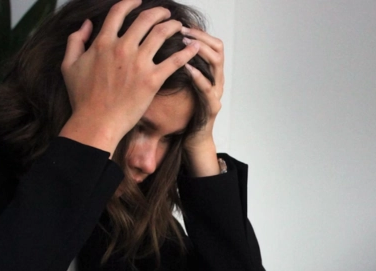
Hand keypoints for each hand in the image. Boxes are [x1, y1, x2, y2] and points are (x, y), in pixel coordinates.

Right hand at [59, 0, 200, 154]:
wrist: (96, 122)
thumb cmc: (82, 98)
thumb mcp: (69, 65)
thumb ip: (75, 41)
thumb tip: (86, 25)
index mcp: (103, 42)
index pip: (119, 12)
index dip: (131, 2)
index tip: (139, 1)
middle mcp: (122, 48)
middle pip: (145, 19)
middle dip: (159, 12)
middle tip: (166, 14)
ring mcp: (139, 64)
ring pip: (162, 34)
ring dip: (173, 26)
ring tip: (179, 26)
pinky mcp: (152, 80)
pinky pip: (175, 61)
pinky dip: (187, 51)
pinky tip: (194, 46)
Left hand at [181, 27, 224, 176]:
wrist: (191, 140)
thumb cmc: (183, 113)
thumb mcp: (179, 85)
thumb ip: (175, 68)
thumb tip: (158, 48)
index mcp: (210, 73)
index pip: (211, 43)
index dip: (199, 32)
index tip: (182, 24)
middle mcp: (217, 80)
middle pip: (217, 48)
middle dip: (200, 37)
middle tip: (182, 30)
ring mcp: (216, 93)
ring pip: (217, 64)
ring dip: (200, 51)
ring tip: (185, 44)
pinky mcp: (212, 107)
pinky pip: (208, 89)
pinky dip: (198, 76)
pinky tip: (187, 68)